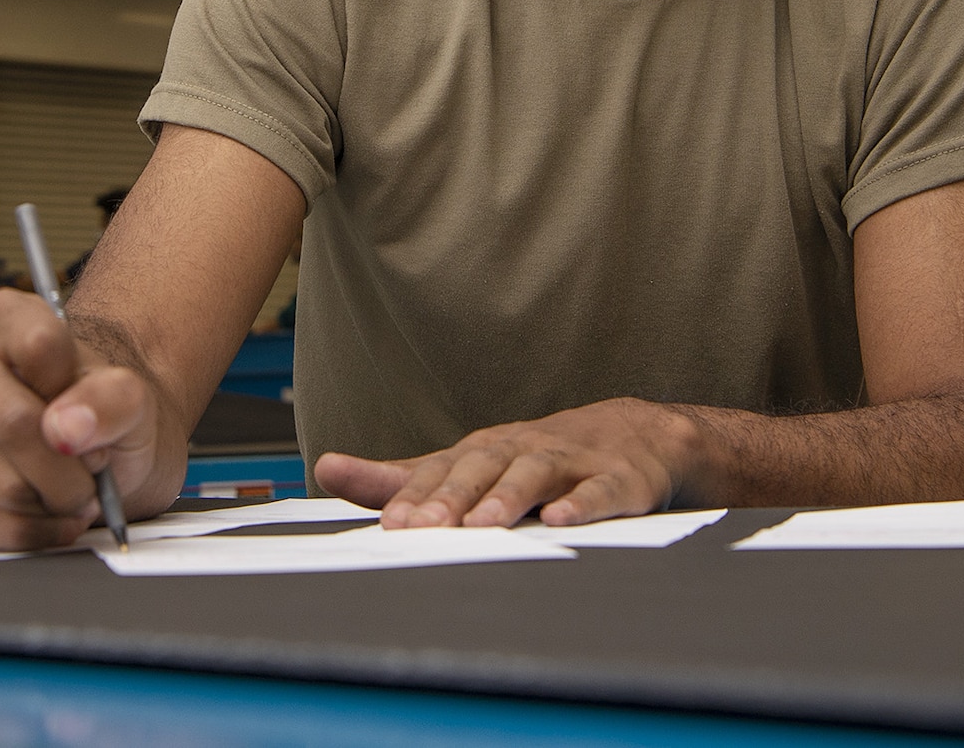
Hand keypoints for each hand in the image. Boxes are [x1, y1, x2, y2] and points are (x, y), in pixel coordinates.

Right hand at [0, 288, 157, 547]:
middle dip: (71, 468)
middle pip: (17, 424)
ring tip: (73, 490)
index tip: (98, 422)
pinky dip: (31, 530)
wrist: (86, 441)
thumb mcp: (130, 394)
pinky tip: (51, 515)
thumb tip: (65, 430)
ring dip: (55, 503)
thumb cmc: (99, 408)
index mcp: (1, 316)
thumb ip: (111, 399)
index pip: (41, 348)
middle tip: (95, 474)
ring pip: (3, 482)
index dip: (81, 399)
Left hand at [313, 398, 697, 527]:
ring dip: (506, 499)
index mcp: (481, 452)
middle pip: (479, 469)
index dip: (411, 496)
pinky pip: (601, 491)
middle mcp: (519, 450)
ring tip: (479, 525)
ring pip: (534, 475)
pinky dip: (584, 503)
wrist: (636, 435)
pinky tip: (563, 519)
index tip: (386, 525)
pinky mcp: (619, 479)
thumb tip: (327, 469)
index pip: (437, 471)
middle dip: (447, 499)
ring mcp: (571, 461)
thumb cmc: (537, 457)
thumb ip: (401, 477)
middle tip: (418, 530)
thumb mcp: (468, 466)